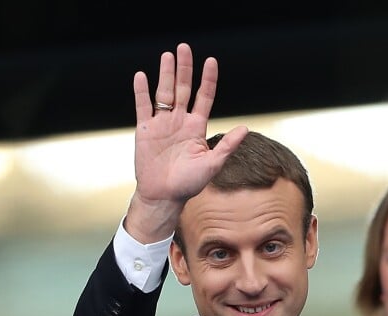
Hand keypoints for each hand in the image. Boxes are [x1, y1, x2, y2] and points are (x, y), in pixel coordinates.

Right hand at [126, 43, 247, 242]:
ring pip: (164, 93)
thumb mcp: (212, 164)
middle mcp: (180, 122)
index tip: (211, 61)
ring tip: (167, 56)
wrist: (164, 195)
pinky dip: (142, 92)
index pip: (204, 97)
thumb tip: (245, 128)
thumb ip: (227, 145)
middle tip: (184, 47)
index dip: (207, 80)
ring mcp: (162, 124)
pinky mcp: (145, 130)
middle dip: (184, 69)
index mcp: (196, 128)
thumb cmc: (189, 184)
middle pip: (183, 89)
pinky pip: (143, 106)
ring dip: (166, 74)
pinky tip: (142, 76)